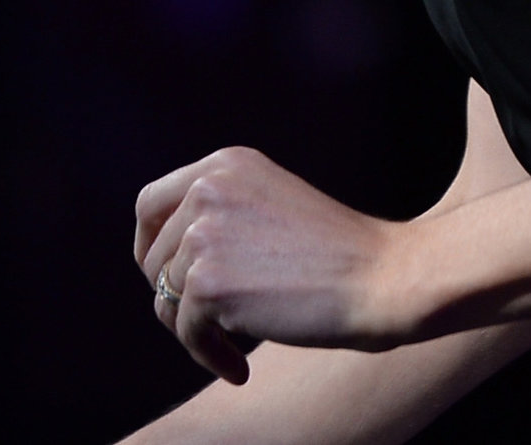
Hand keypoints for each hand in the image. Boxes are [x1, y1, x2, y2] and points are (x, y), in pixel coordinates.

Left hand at [133, 146, 416, 383]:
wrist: (383, 277)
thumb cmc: (337, 255)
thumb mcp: (270, 206)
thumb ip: (220, 216)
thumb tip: (161, 264)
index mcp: (224, 164)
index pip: (149, 204)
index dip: (148, 247)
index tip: (166, 279)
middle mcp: (207, 188)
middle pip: (151, 258)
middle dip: (172, 298)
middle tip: (208, 324)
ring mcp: (204, 233)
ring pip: (165, 299)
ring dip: (195, 332)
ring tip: (232, 348)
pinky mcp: (208, 282)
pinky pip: (186, 333)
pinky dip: (211, 357)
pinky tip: (242, 367)